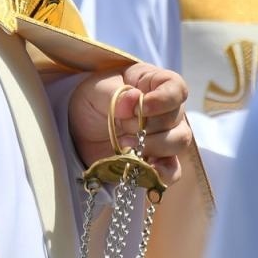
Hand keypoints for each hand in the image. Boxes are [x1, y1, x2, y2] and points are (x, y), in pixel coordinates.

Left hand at [68, 62, 191, 184]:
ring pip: (178, 143)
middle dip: (148, 126)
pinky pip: (173, 170)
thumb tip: (134, 100)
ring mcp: (165, 136)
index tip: (139, 109)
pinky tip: (146, 169)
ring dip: (152, 146)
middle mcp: (166, 109)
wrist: (79, 127)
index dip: (163, 100)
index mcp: (155, 84)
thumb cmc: (93, 99)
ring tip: (125, 145)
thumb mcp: (97, 90)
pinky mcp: (157, 160)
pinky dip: (163, 173)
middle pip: (177, 120)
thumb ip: (115, 95)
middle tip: (121, 126)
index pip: (176, 89)